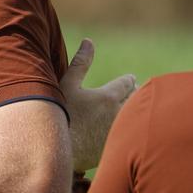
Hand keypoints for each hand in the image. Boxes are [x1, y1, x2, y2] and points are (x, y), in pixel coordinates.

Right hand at [61, 38, 135, 172]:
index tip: (130, 79)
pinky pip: (129, 135)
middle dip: (135, 94)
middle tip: (134, 91)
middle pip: (136, 99)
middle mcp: (118, 114)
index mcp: (108, 96)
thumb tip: (89, 41)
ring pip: (134, 117)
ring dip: (134, 111)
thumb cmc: (58, 114)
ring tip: (131, 109)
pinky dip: (128, 128)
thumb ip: (80, 63)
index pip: (127, 82)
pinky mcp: (116, 147)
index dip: (128, 80)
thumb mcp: (66, 85)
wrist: (56, 151)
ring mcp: (118, 132)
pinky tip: (123, 130)